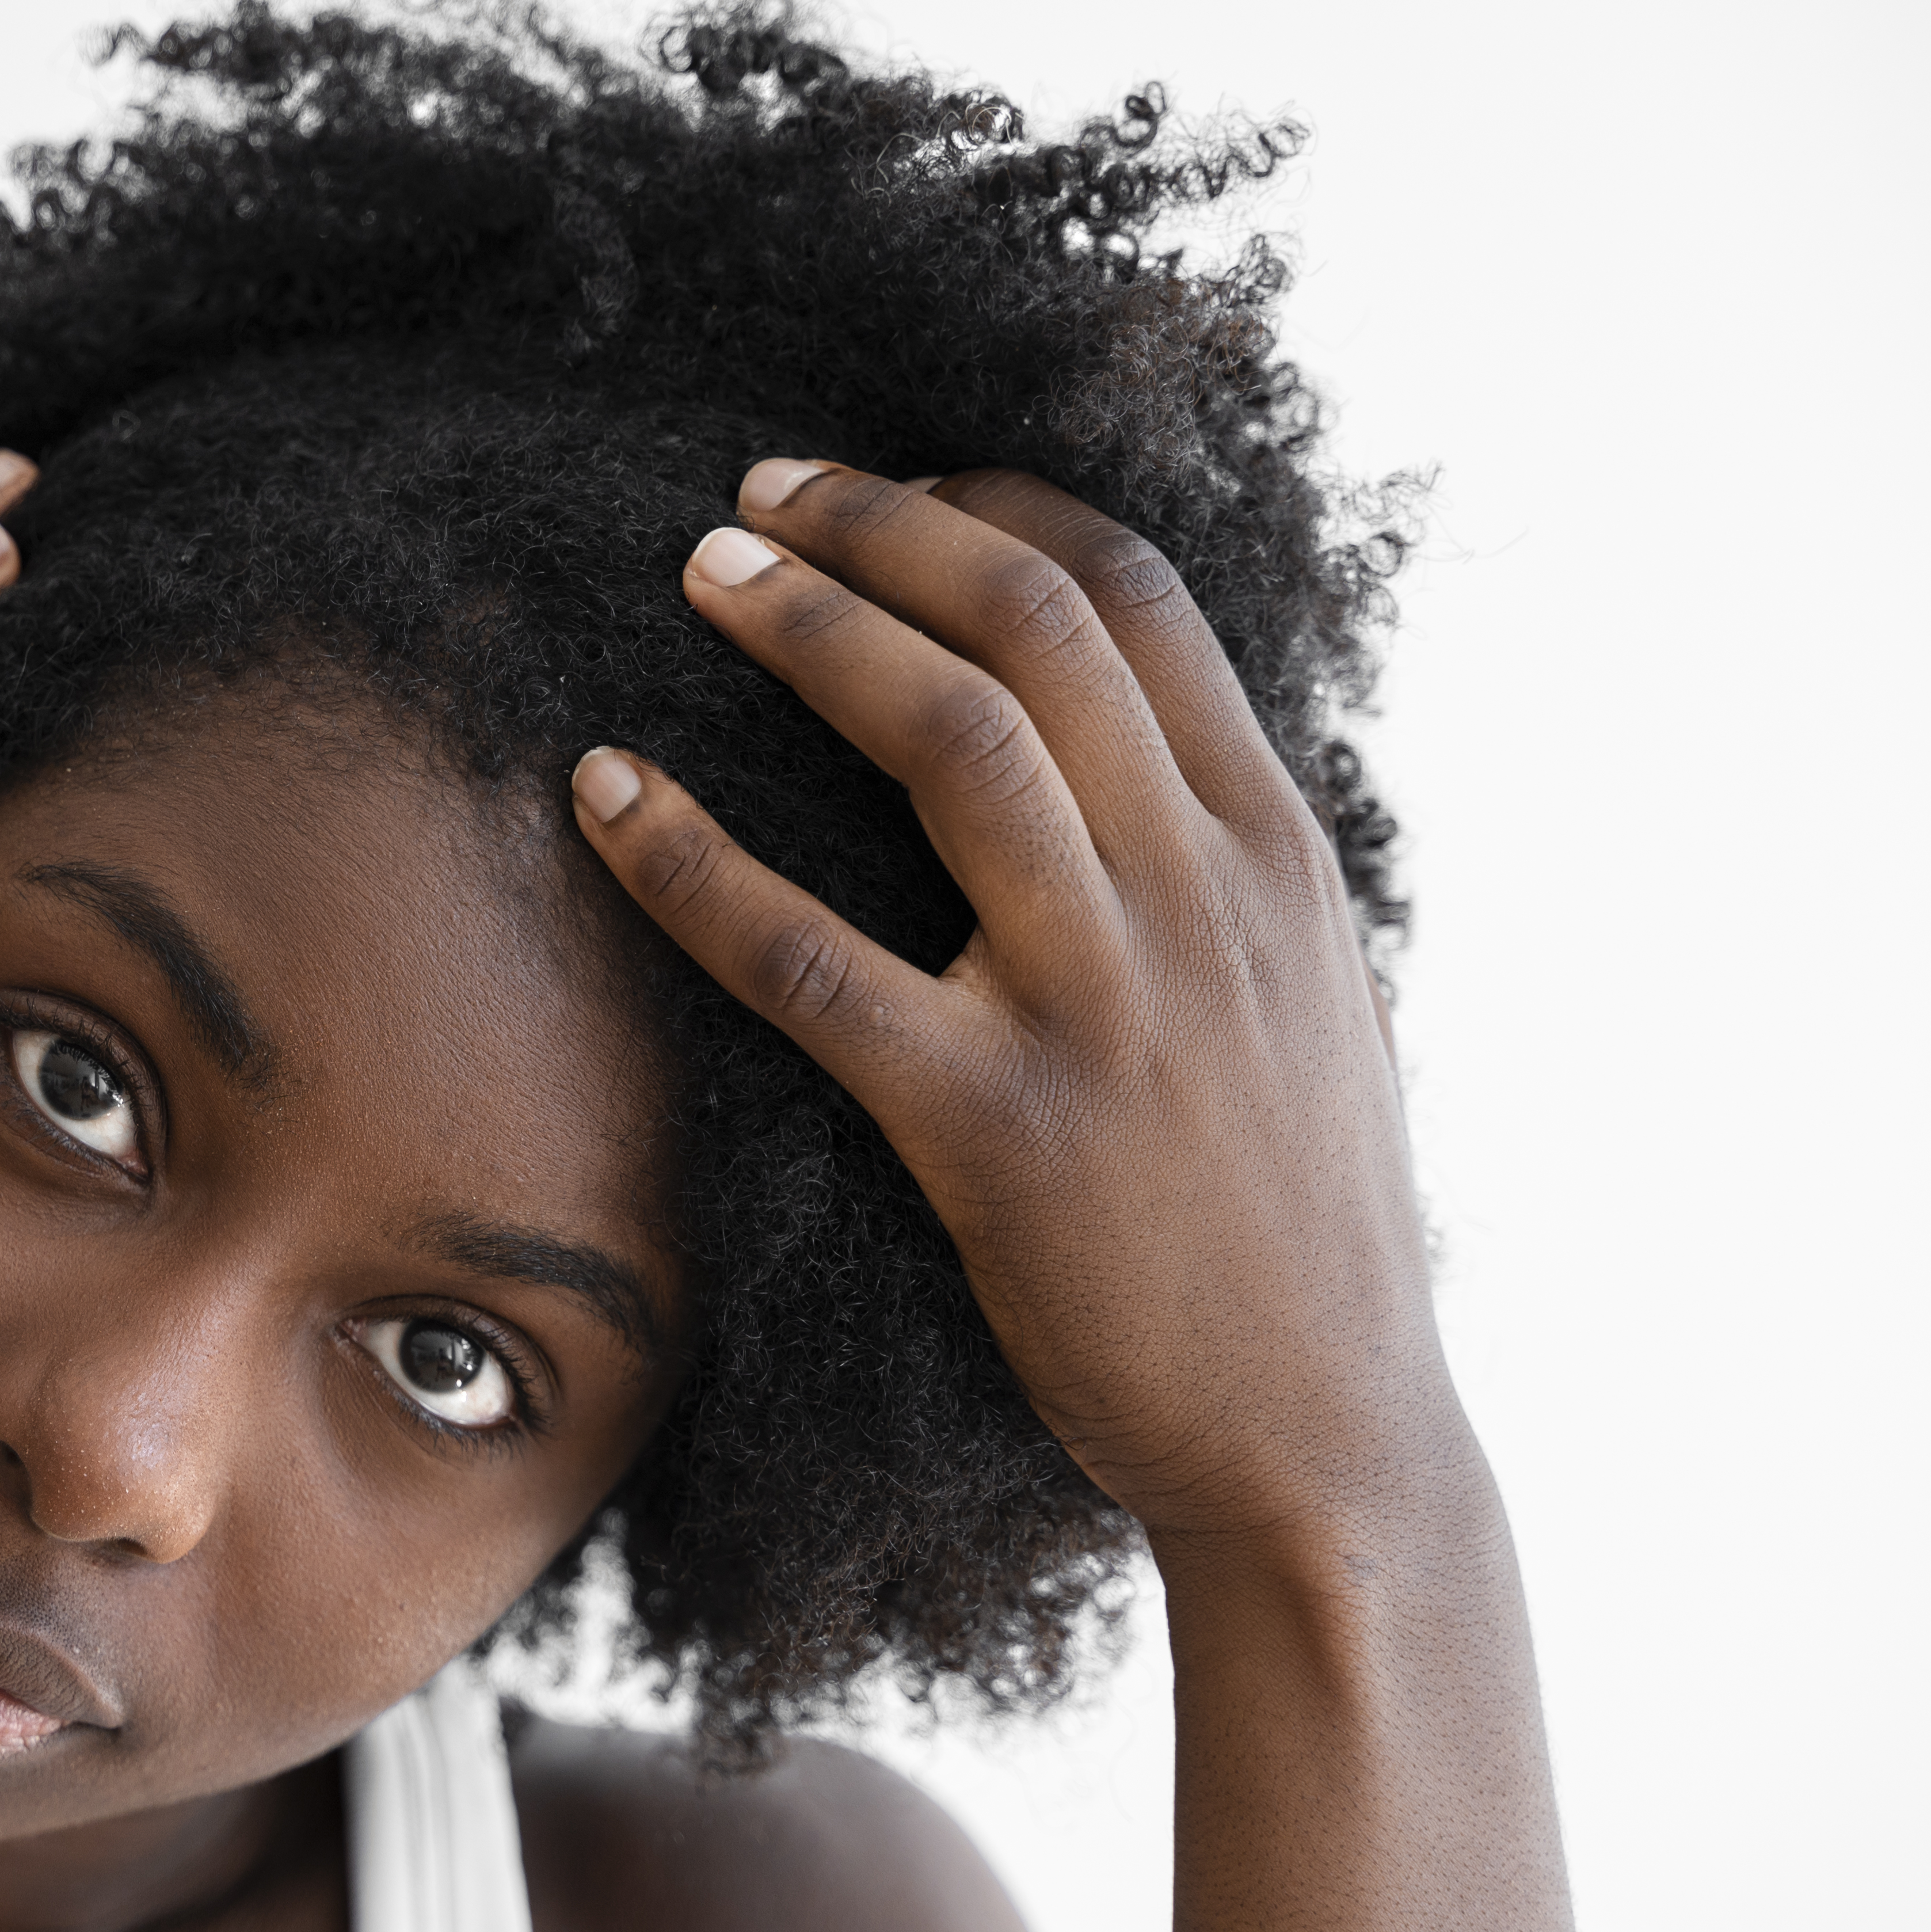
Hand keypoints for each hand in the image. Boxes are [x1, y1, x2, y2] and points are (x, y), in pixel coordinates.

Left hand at [572, 464, 1448, 1549]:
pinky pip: (808, 961)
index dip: (1000, 507)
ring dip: (812, 629)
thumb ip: (1246, 884)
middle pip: (1038, 625)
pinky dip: (692, 861)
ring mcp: (1101, 1007)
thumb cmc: (1305, 1236)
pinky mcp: (992, 1129)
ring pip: (951, 742)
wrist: (1328, 1447)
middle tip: (757, 492)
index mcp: (1278, 857)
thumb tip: (1174, 783)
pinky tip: (602, 794)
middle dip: (886, 525)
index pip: (1142, 601)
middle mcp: (1203, 899)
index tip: (896, 484)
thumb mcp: (1322, 1014)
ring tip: (699, 567)